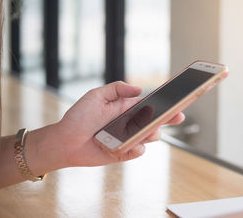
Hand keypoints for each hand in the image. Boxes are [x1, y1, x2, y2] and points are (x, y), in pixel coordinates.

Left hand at [54, 81, 184, 166]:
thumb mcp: (96, 96)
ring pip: (150, 136)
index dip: (165, 103)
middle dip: (168, 118)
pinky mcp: (123, 153)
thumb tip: (140, 89)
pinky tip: (133, 145)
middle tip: (177, 116)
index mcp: (127, 108)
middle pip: (155, 121)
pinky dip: (138, 148)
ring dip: (153, 133)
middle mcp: (130, 123)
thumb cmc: (78, 117)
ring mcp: (128, 138)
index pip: (150, 105)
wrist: (64, 142)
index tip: (177, 101)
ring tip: (149, 131)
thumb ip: (117, 89)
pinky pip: (138, 151)